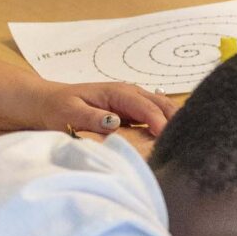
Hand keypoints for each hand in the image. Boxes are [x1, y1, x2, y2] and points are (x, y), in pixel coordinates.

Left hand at [26, 79, 176, 137]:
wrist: (48, 102)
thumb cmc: (57, 107)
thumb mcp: (69, 113)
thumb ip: (92, 117)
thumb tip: (115, 123)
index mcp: (118, 92)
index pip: (146, 108)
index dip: (159, 123)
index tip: (167, 140)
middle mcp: (130, 94)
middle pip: (163, 105)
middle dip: (177, 121)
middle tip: (188, 142)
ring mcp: (133, 102)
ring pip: (164, 109)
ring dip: (175, 123)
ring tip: (187, 143)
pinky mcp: (133, 112)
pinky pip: (157, 116)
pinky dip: (167, 126)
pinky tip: (174, 141)